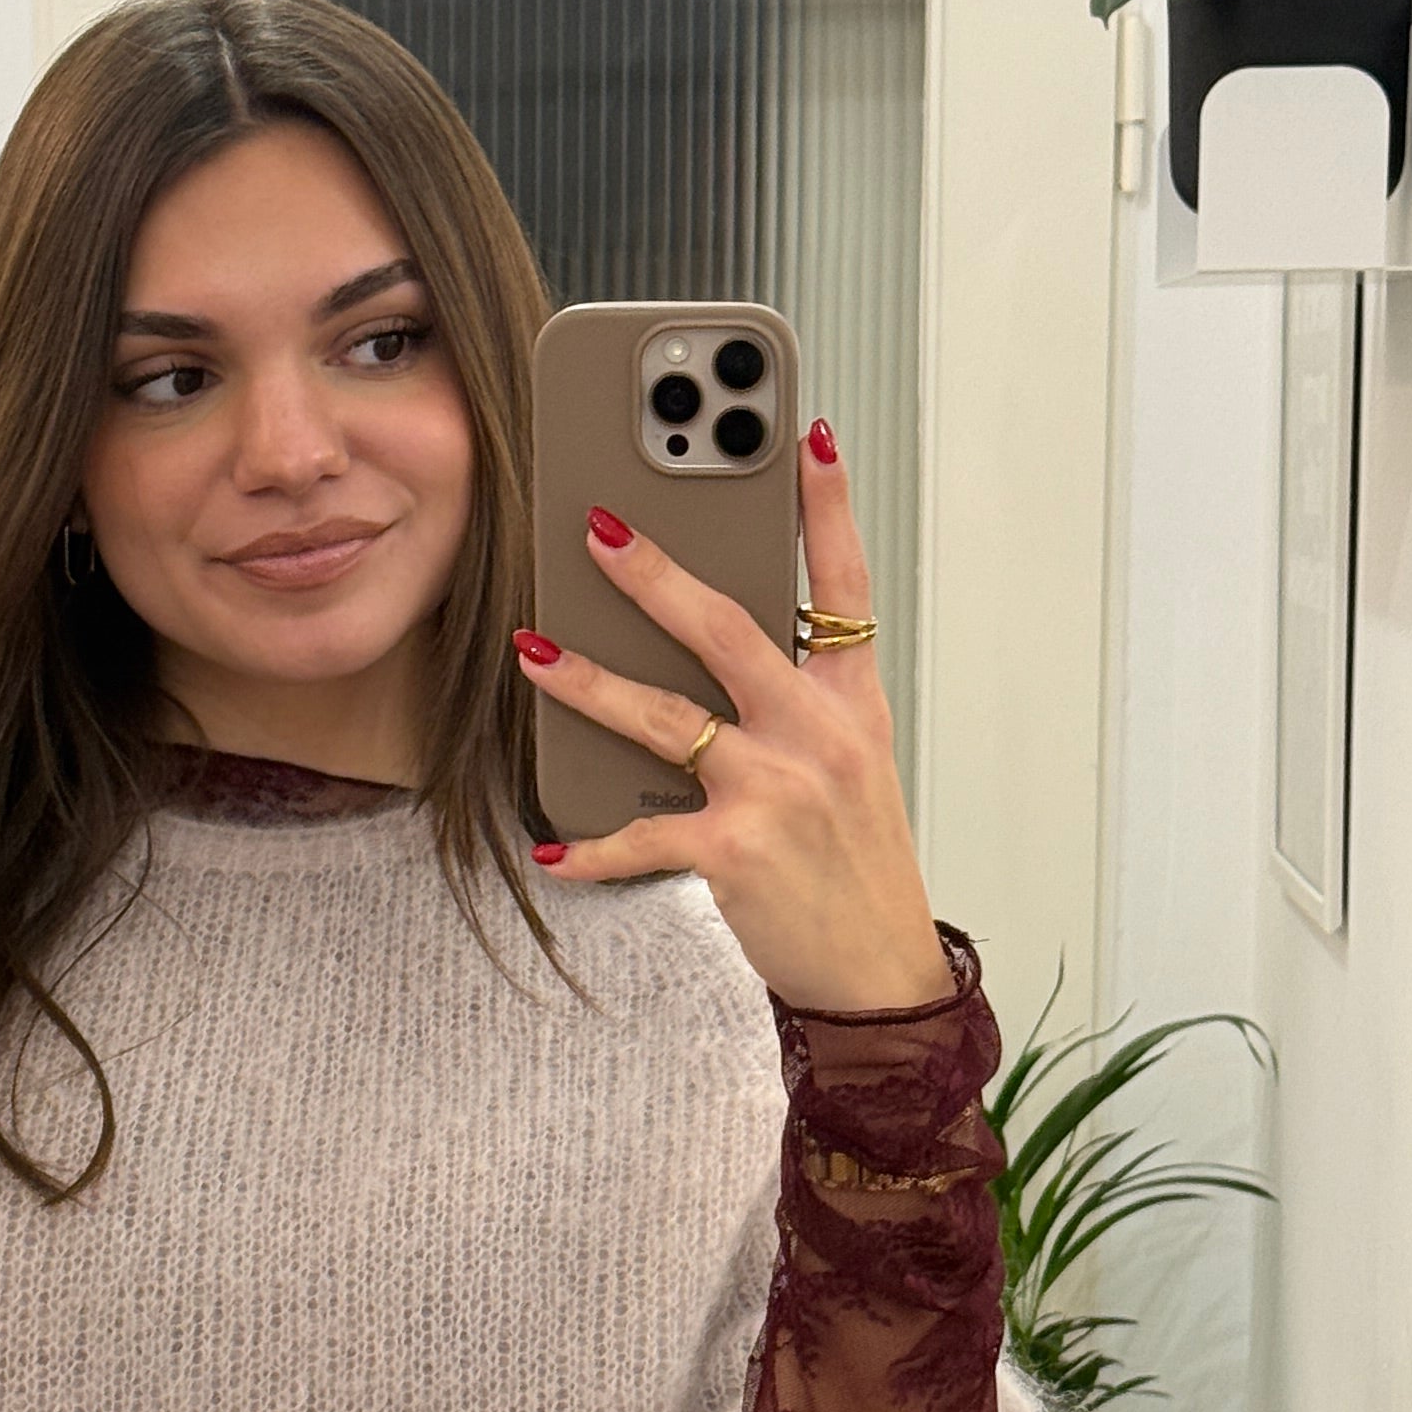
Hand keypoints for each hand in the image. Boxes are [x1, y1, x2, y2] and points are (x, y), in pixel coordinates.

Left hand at [517, 422, 950, 1015]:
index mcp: (851, 703)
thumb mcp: (853, 769)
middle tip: (599, 527)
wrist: (879, 975)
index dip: (827, 508)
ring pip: (665, 717)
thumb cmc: (856, 868)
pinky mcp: (734, 850)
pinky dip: (593, 847)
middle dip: (656, 575)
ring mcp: (775, 789)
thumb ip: (797, 705)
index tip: (807, 435)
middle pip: (728, 630)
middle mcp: (817, 734)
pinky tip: (552, 847)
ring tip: (532, 648)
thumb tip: (707, 656)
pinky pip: (643, 836)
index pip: (844, 586)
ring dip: (588, 682)